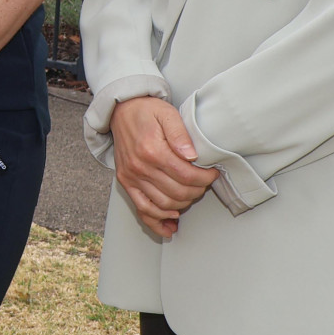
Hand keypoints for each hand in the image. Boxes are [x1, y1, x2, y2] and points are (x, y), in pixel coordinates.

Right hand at [109, 96, 216, 238]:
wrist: (120, 111)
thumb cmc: (146, 112)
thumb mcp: (167, 114)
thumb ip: (180, 134)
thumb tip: (192, 155)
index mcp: (152, 150)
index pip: (186, 175)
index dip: (204, 178)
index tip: (212, 173)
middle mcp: (139, 167)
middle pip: (177, 193)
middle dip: (197, 191)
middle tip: (204, 183)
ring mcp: (131, 177)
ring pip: (163, 205)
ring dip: (182, 205)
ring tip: (192, 195)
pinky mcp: (126, 182)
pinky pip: (142, 209)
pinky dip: (157, 221)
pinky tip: (171, 224)